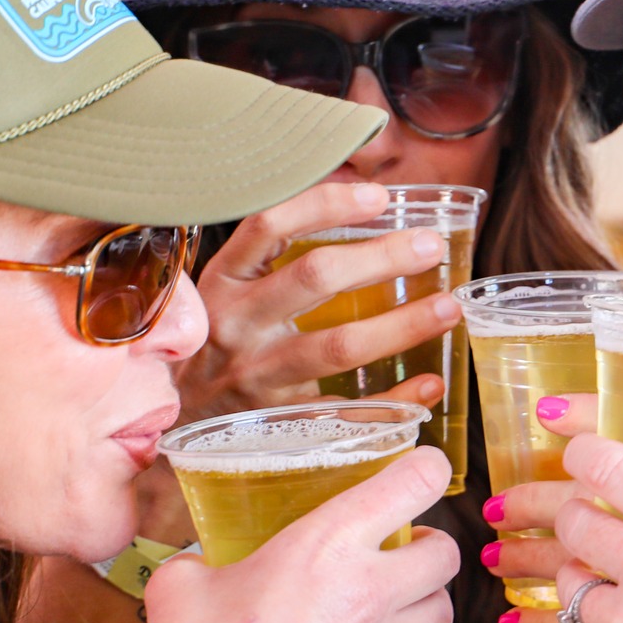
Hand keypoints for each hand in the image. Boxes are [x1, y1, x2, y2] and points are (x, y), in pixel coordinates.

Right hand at [139, 446, 457, 622]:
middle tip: (403, 546)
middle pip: (445, 552)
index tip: (420, 467)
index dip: (425, 467)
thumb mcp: (181, 585)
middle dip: (429, 544)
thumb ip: (197, 562)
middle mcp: (369, 588)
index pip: (415, 482)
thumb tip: (195, 566)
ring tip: (402, 600)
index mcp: (328, 542)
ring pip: (443, 611)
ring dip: (427, 601)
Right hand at [177, 182, 459, 419]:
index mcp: (222, 282)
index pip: (269, 226)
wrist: (174, 425)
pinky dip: (395, 398)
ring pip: (336, 345)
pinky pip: (347, 411)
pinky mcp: (279, 423)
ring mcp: (257, 375)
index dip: (325, 204)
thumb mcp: (224, 293)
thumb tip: (357, 203)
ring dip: (401, 325)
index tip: (378, 197)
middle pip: (314, 278)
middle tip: (430, 246)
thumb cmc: (214, 347)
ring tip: (447, 307)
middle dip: (380, 257)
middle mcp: (236, 324)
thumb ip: (272, 256)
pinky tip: (430, 383)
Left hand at [482, 394, 596, 622]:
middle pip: (570, 514)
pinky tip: (511, 621)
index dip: (577, 442)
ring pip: (559, 573)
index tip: (553, 433)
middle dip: (528, 507)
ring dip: (522, 562)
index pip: (608, 458)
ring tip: (493, 560)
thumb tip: (552, 410)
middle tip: (498, 510)